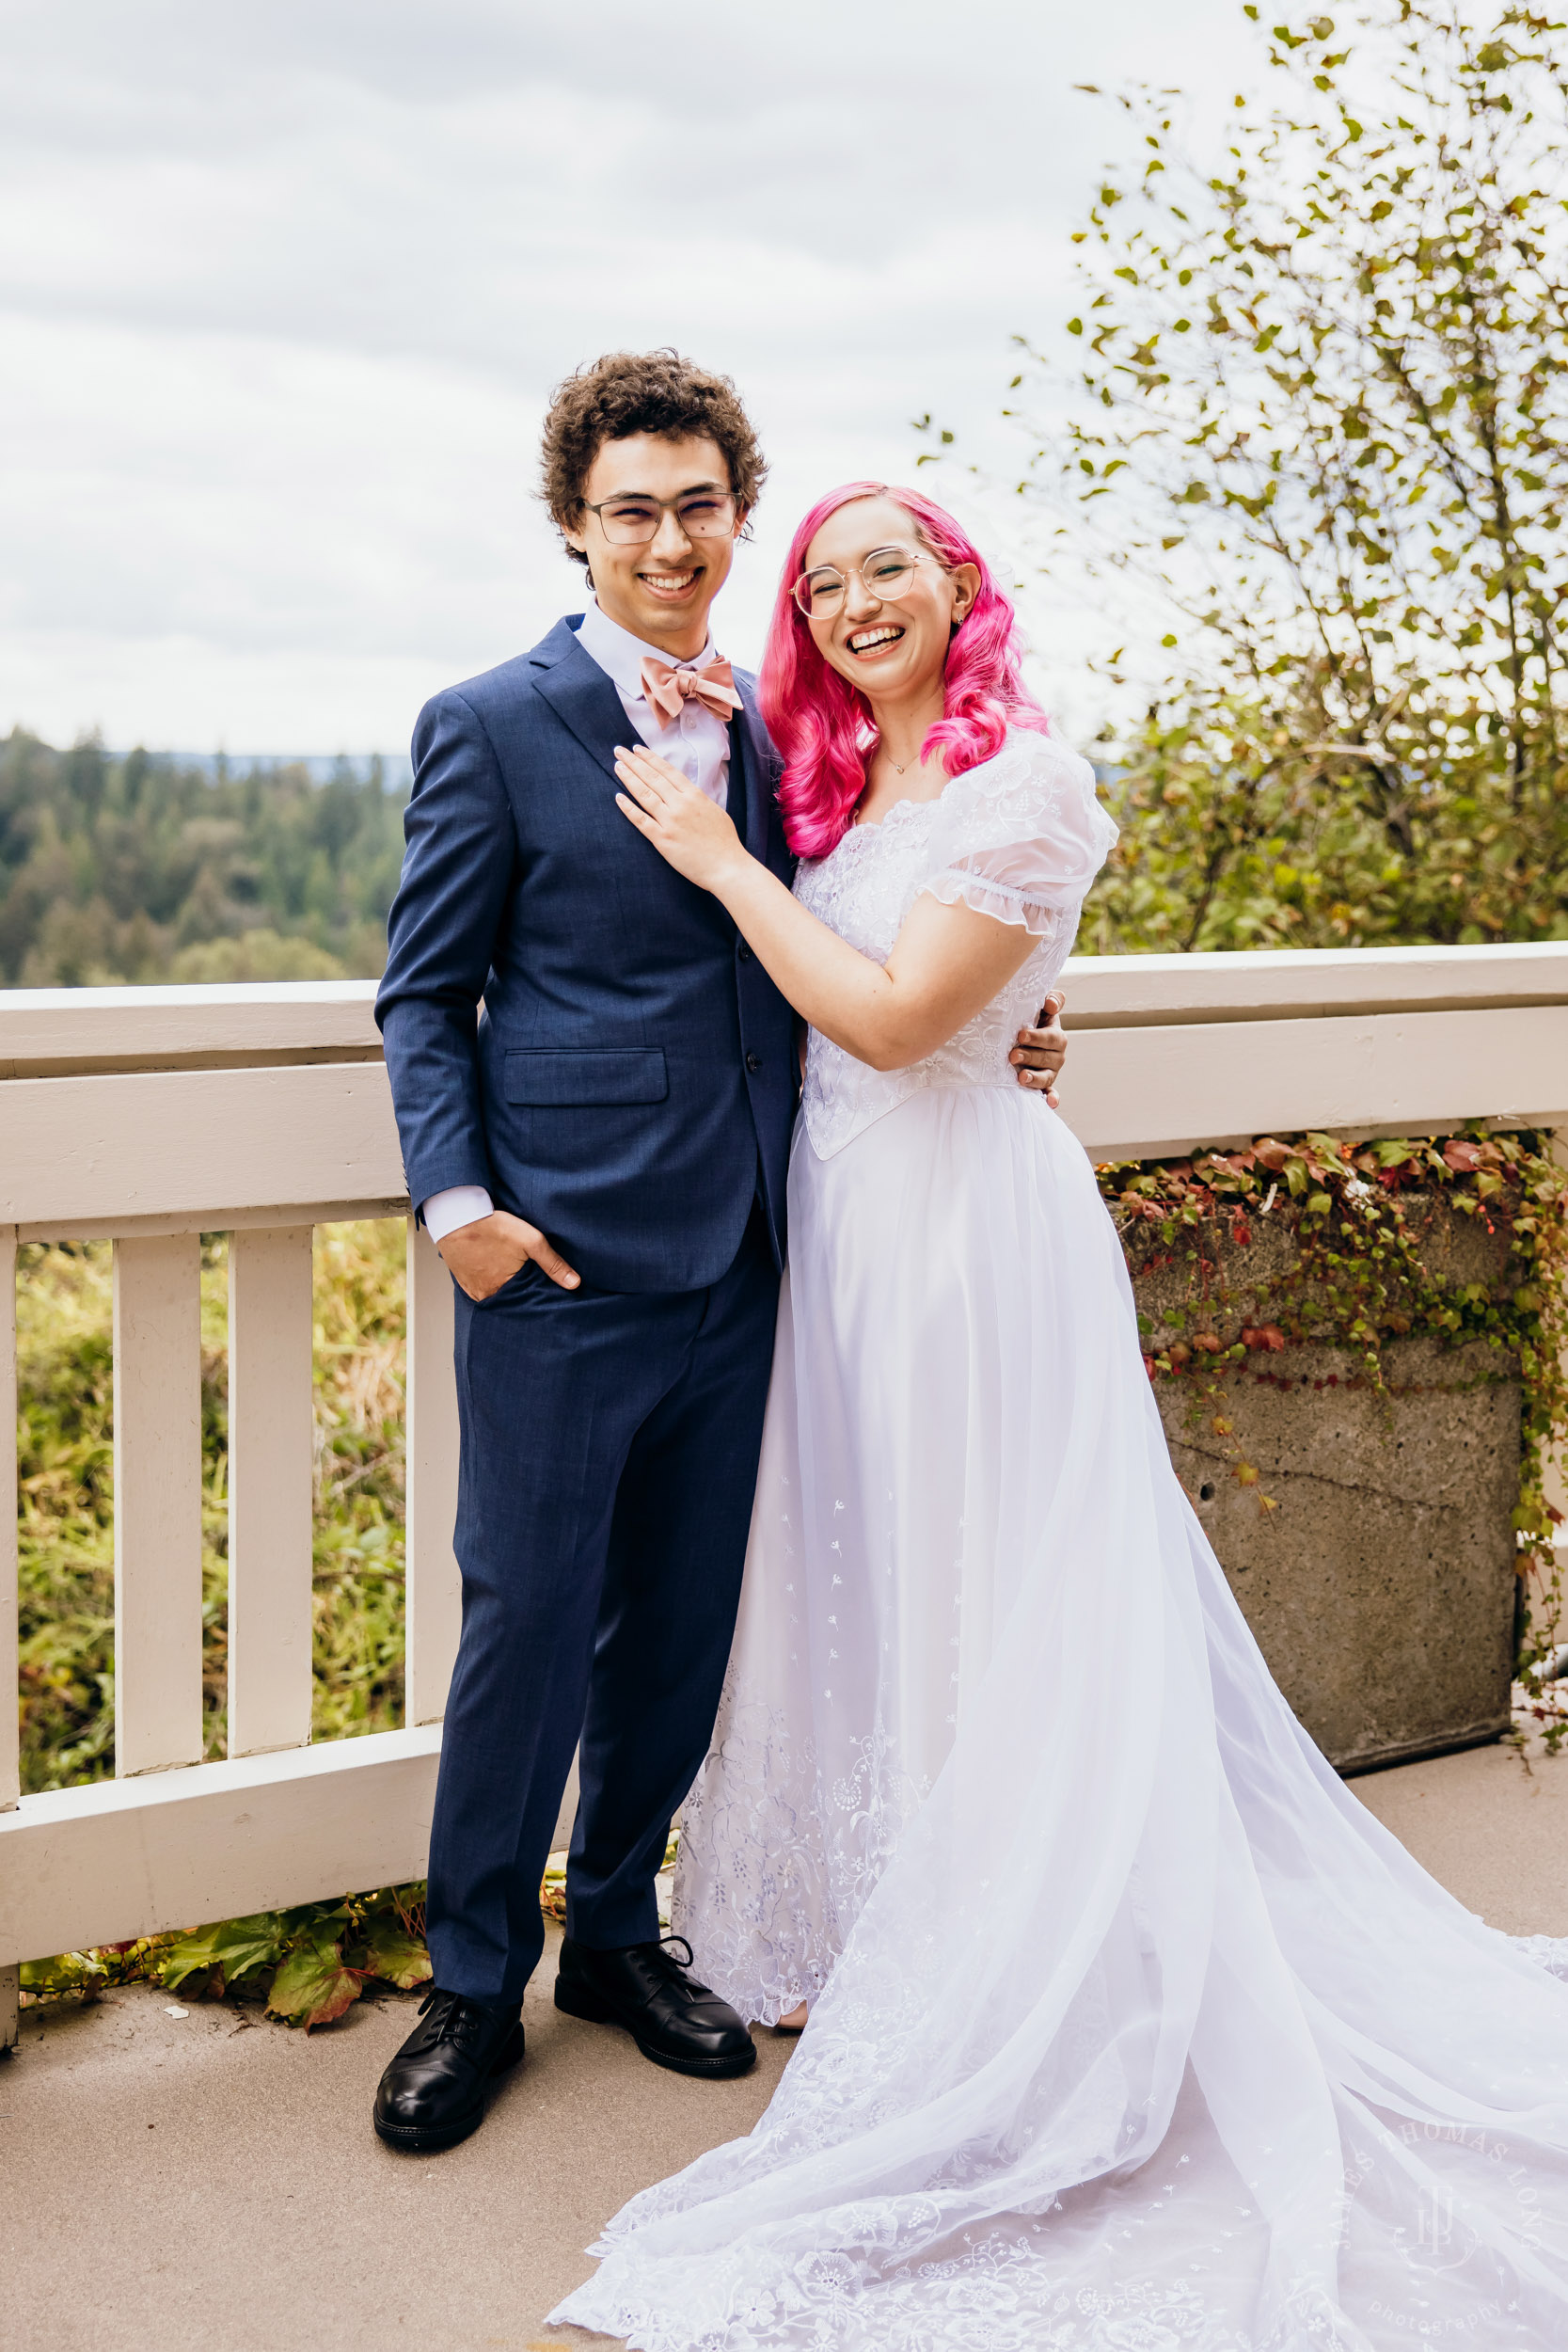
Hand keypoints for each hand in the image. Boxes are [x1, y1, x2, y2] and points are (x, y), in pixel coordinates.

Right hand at [436, 1208, 579, 1300]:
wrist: (456, 1215)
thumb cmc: (492, 1226)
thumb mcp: (530, 1241)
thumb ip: (552, 1263)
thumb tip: (574, 1283)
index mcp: (505, 1290)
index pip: (527, 1300)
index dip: (536, 1292)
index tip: (542, 1285)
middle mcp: (487, 1295)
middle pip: (511, 1298)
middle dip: (521, 1291)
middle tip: (525, 1276)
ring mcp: (473, 1290)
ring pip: (495, 1293)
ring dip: (504, 1286)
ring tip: (509, 1271)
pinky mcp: (463, 1281)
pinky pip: (480, 1287)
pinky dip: (489, 1281)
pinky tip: (494, 1269)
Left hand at [614, 744, 746, 891]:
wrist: (727, 867)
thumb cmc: (724, 841)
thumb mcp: (714, 809)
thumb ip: (696, 798)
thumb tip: (682, 790)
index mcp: (694, 795)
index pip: (667, 770)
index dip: (650, 758)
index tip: (637, 749)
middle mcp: (680, 804)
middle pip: (652, 777)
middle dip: (634, 762)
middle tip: (619, 751)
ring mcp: (670, 821)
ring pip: (644, 794)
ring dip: (629, 778)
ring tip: (618, 766)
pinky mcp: (662, 839)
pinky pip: (641, 820)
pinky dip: (628, 808)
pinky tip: (618, 797)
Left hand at [1009, 990, 1066, 1107]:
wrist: (1017, 1036)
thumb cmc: (1027, 1018)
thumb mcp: (1038, 1006)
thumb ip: (1051, 999)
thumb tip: (1051, 1004)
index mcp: (1055, 1034)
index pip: (1051, 1036)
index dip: (1038, 1037)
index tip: (1020, 1036)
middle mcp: (1056, 1054)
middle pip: (1048, 1057)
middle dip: (1030, 1056)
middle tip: (1012, 1055)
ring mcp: (1050, 1070)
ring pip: (1048, 1076)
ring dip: (1035, 1078)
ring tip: (1021, 1077)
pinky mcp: (1044, 1085)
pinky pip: (1050, 1093)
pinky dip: (1051, 1098)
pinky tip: (1050, 1104)